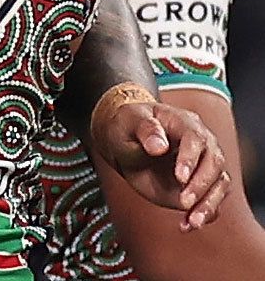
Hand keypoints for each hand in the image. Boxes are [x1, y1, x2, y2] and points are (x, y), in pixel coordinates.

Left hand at [92, 100, 229, 230]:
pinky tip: (186, 226)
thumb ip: (145, 130)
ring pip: (220, 185)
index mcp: (185, 123)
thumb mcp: (129, 121)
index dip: (191, 158)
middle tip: (184, 202)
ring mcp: (203, 167)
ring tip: (192, 222)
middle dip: (201, 185)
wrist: (126, 140)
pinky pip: (211, 202)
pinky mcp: (199, 187)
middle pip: (215, 164)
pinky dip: (204, 215)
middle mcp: (202, 145)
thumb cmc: (127, 125)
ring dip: (209, 205)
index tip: (180, 177)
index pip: (196, 139)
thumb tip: (159, 147)